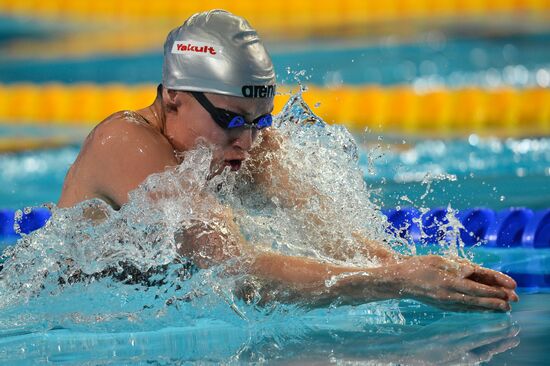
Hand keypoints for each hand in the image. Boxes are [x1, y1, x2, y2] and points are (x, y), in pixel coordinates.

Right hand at [391, 255, 518, 311]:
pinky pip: (462, 309)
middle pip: (477, 299)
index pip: (476, 287)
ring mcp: (444, 303)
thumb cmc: (419, 266)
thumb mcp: (439, 260)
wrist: (399, 280)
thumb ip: (457, 266)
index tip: (509, 289)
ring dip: (489, 307)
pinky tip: (483, 310)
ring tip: (503, 309)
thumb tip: (474, 271)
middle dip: (495, 301)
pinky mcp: (441, 306)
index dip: (494, 289)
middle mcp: (447, 295)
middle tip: (512, 302)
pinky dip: (476, 309)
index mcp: (447, 281)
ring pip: (471, 307)